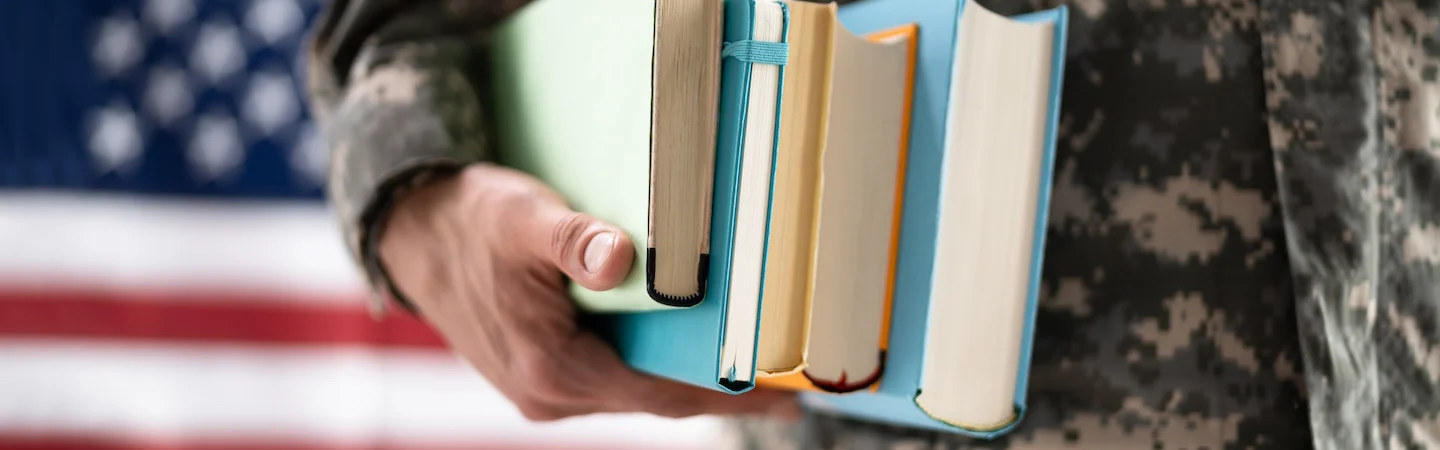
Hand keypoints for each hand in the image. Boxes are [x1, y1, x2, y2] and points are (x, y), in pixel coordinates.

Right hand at [378, 163, 797, 420]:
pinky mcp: (545, 375)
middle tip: (790, 375)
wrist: (413, 235)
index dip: (725, 395)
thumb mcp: (521, 216)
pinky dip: (655, 366)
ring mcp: (545, 389)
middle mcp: (548, 393)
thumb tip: (624, 258)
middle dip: (719, 390)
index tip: (785, 395)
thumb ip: (574, 241)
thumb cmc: (469, 222)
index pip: (659, 394)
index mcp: (549, 367)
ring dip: (689, 379)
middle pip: (654, 400)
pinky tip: (690, 346)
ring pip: (636, 390)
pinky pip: (616, 377)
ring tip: (751, 358)